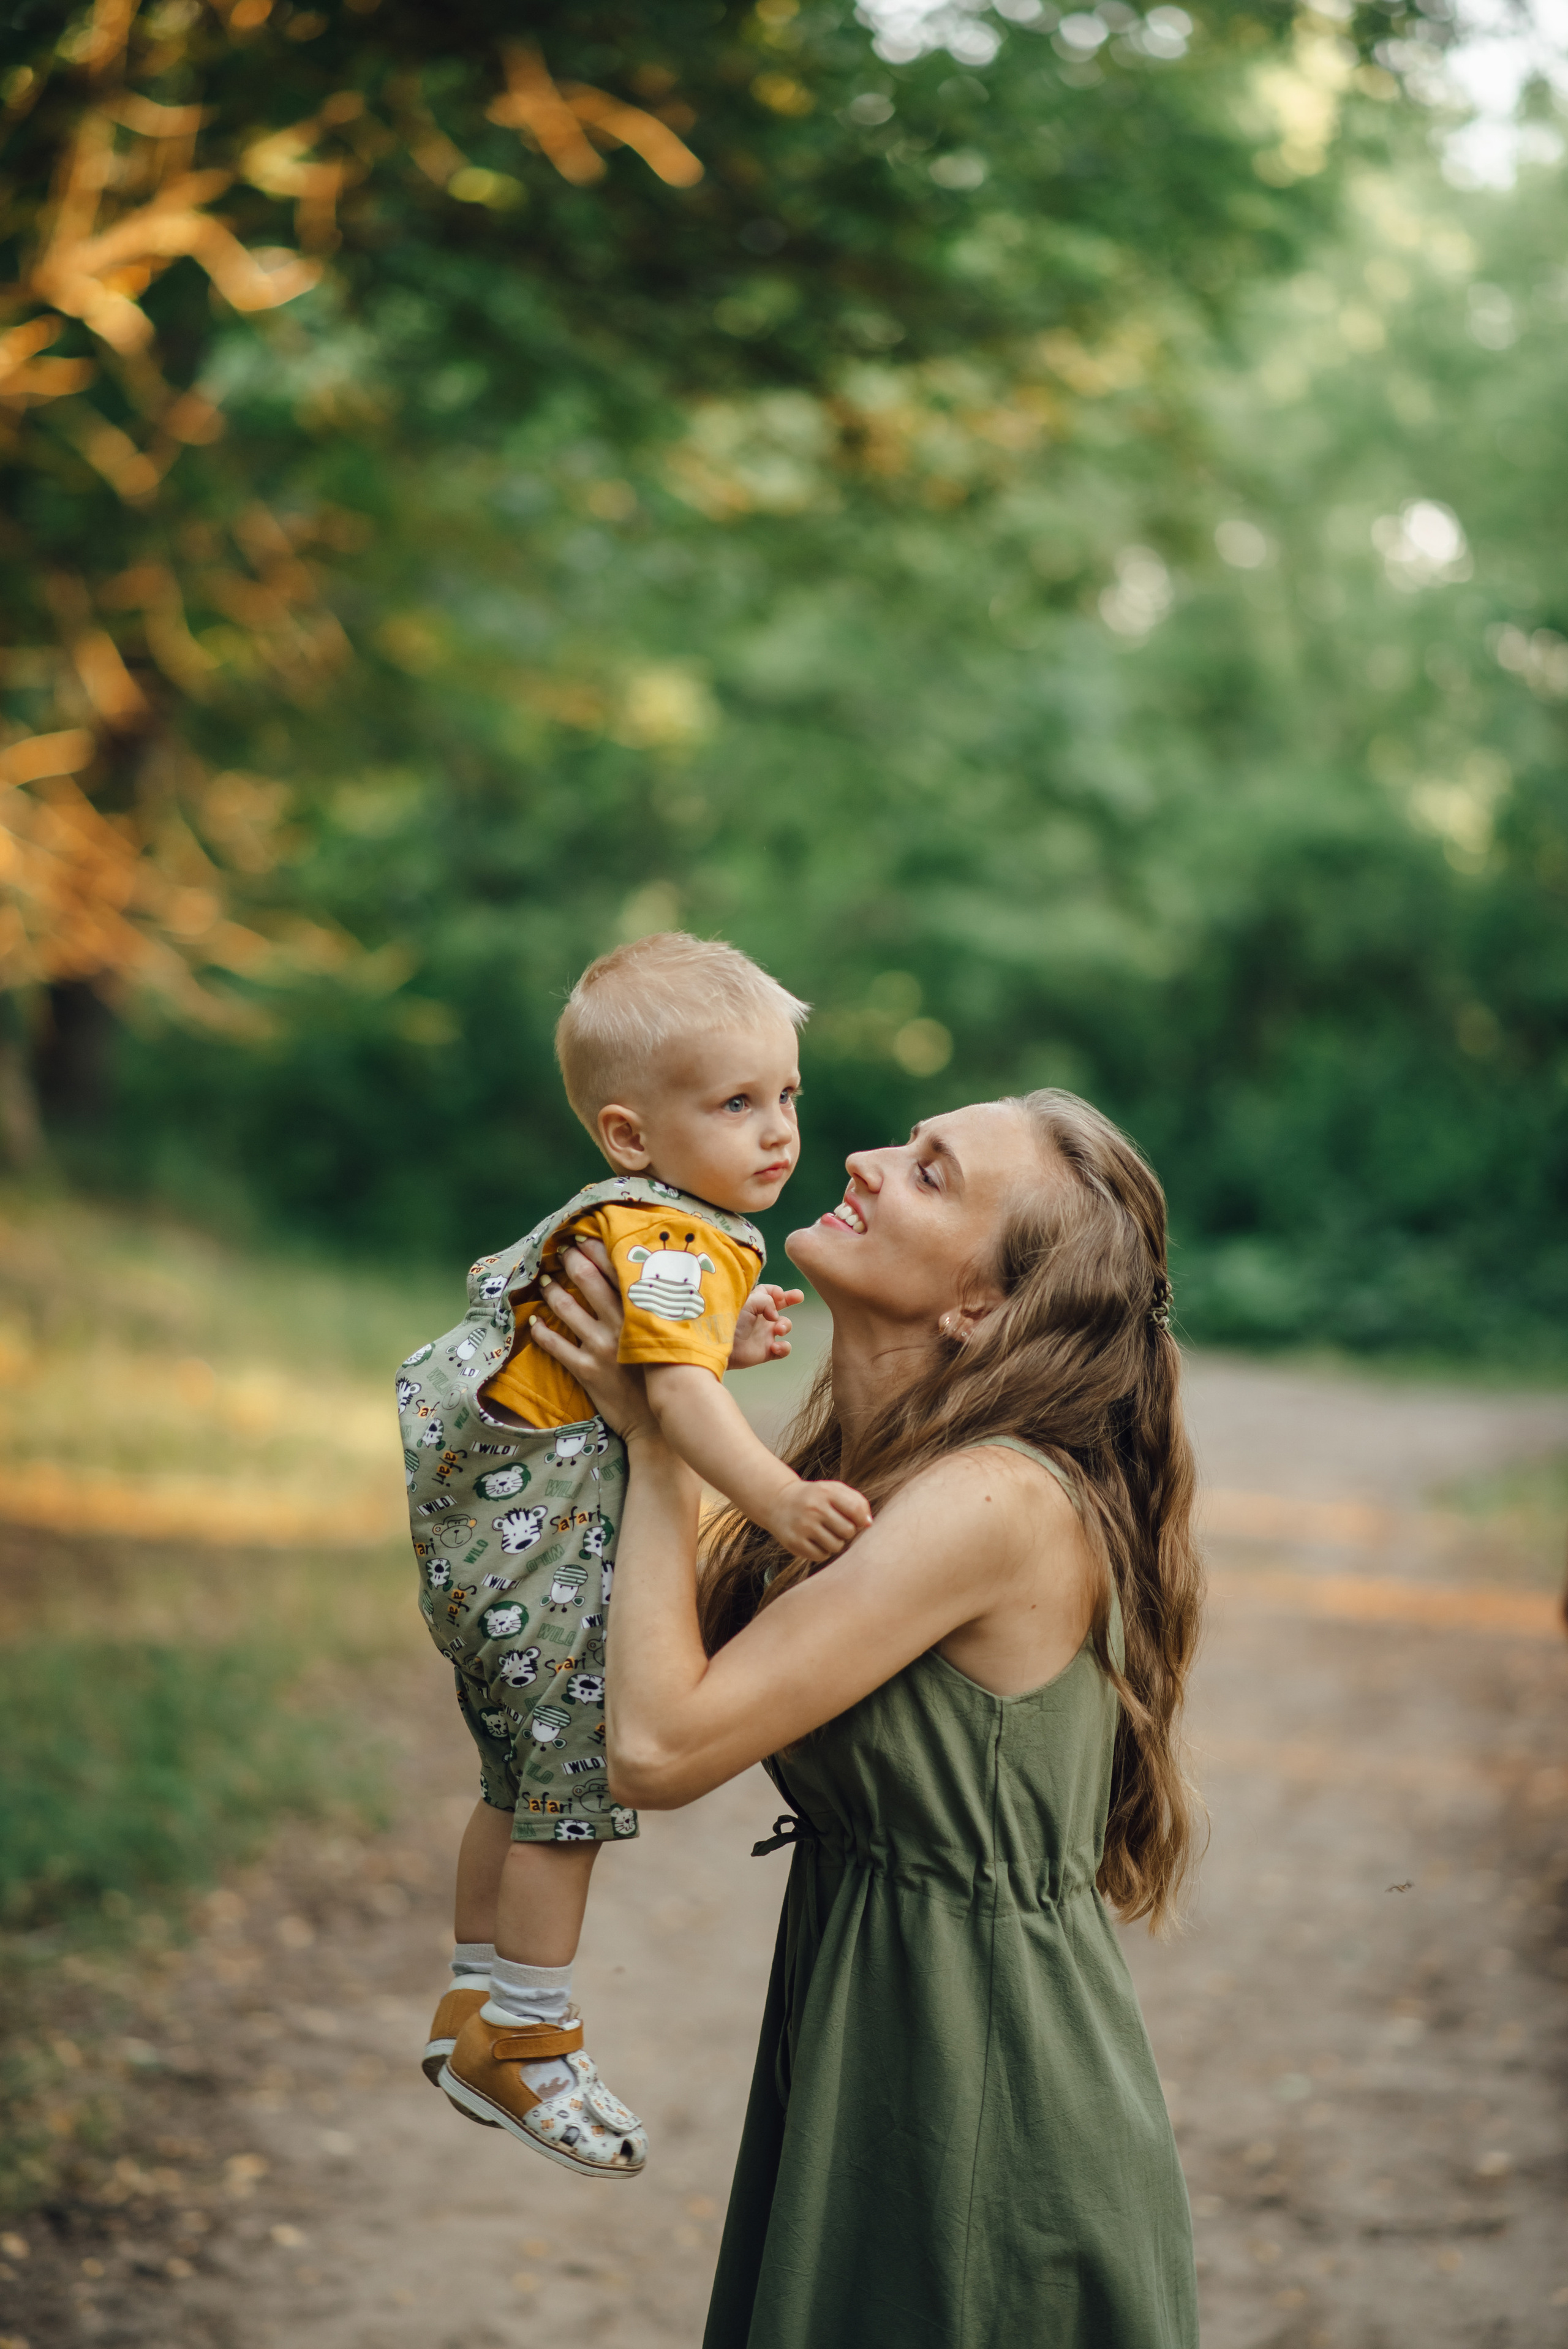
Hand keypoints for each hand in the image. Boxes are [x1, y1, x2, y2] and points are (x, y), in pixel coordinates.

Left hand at [528, 1241, 656, 1443]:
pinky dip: (543, 1332)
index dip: (599, 1251)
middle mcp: (620, 1326)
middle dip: (572, 1261)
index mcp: (643, 1316)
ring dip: (553, 1292)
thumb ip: (668, 1316)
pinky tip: (535, 1322)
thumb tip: (671, 1290)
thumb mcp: (677, 1341)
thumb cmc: (671, 1379)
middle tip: (561, 1249)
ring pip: (568, 1310)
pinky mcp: (587, 1370)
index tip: (585, 1236)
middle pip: (589, 1282)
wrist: (658, 1423)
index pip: (618, 1273)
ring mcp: (601, 1348)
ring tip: (545, 1280)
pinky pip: (556, 1346)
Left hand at [728, 1283, 805, 1371]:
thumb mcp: (747, 1303)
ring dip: (786, 1325)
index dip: (776, 1291)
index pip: (768, 1292)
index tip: (779, 1295)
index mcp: (752, 1303)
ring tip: (778, 1329)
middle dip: (791, 1298)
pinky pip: (784, 1349)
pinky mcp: (766, 1351)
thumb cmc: (728, 1321)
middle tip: (798, 1296)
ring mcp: (764, 1334)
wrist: (718, 1347)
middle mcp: (760, 1317)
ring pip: (785, 1326)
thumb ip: (765, 1301)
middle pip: (780, 1305)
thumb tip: (776, 1316)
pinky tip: (775, 1346)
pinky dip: (785, 1347)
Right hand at [760, 1477, 872, 1563]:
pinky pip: (821, 1556)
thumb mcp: (834, 1490)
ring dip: (835, 1542)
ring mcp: (803, 1526)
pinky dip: (822, 1551)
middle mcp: (814, 1508)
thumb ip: (856, 1501)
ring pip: (836, 1546)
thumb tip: (869, 1523)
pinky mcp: (795, 1543)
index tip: (855, 1520)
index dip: (861, 1519)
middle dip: (847, 1532)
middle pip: (848, 1531)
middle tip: (837, 1526)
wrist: (779, 1502)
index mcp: (826, 1492)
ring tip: (825, 1532)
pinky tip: (815, 1540)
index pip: (856, 1510)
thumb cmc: (816, 1498)